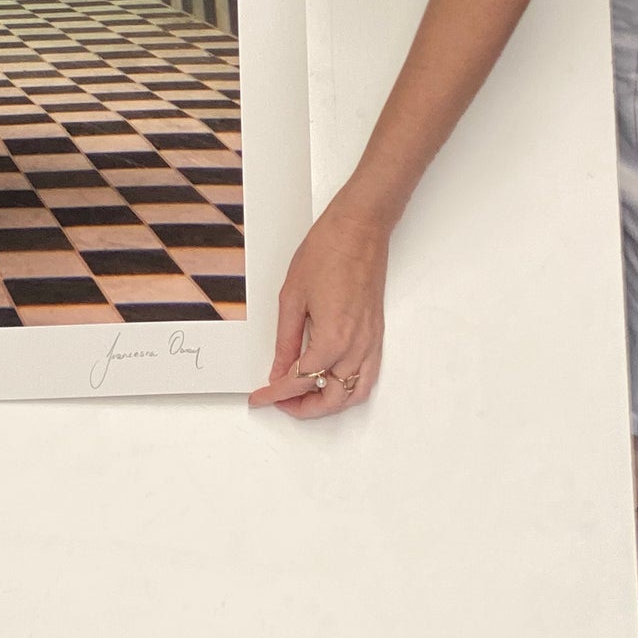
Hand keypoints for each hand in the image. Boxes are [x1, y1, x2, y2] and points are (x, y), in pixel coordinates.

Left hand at [249, 192, 386, 417]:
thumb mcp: (292, 297)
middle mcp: (356, 346)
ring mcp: (370, 342)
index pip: (300, 381)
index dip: (276, 394)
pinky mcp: (376, 335)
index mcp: (332, 338)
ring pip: (354, 394)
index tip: (260, 397)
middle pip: (331, 398)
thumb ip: (286, 341)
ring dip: (329, 403)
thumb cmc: (327, 251)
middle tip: (278, 400)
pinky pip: (367, 376)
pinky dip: (349, 389)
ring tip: (303, 397)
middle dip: (303, 407)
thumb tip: (279, 370)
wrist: (359, 229)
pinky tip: (330, 382)